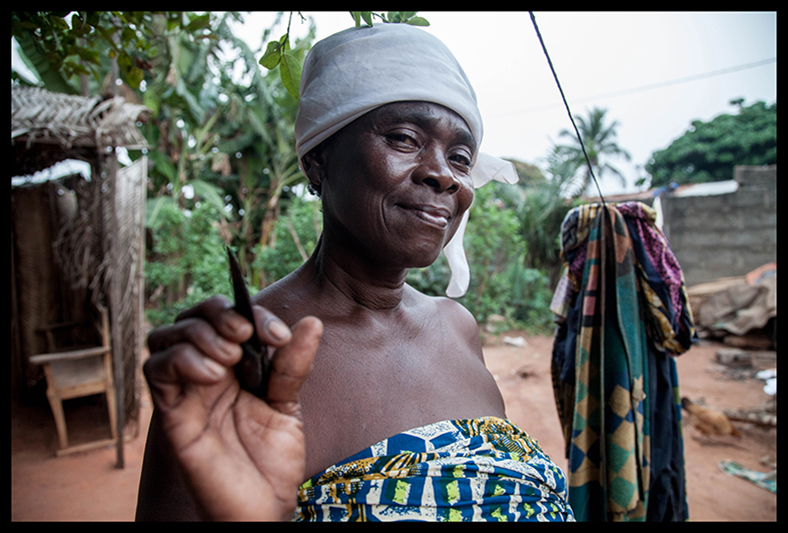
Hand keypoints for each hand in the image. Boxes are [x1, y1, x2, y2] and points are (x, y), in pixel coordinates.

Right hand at [143, 296, 322, 520]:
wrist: (264, 508)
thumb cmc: (273, 461)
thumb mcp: (288, 405)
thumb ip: (292, 365)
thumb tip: (311, 322)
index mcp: (233, 368)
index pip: (227, 318)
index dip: (250, 313)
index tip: (278, 334)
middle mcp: (205, 374)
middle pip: (191, 318)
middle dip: (218, 313)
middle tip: (246, 334)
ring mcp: (186, 393)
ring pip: (165, 337)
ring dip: (198, 333)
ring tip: (230, 355)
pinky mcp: (172, 415)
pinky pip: (155, 371)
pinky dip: (180, 360)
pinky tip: (212, 376)